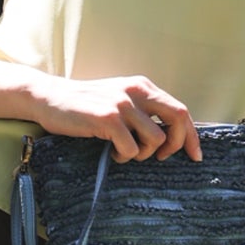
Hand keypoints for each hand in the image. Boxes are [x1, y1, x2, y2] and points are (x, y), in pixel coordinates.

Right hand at [27, 73, 202, 163]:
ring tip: (125, 151)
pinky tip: (111, 151)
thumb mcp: (119, 99)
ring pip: (155, 139)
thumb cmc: (85, 105)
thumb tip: (171, 136)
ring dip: (143, 153)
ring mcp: (123, 104)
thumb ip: (143, 110)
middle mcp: (137, 91)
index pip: (180, 110)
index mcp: (143, 86)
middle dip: (177, 144)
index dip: (191, 135)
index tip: (195, 155)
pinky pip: (131, 148)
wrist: (49, 97)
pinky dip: (124, 156)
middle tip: (163, 158)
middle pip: (178, 118)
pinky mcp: (108, 119)